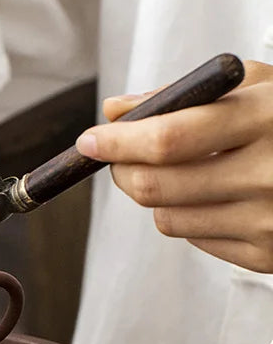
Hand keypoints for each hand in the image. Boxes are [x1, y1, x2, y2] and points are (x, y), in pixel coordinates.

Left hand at [75, 61, 272, 271]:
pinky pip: (192, 238)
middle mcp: (271, 173)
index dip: (118, 142)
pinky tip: (216, 194)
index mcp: (266, 119)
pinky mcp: (270, 255)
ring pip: (165, 217)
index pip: (168, 139)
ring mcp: (272, 221)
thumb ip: (179, 95)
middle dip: (121, 171)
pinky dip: (187, 215)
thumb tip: (114, 110)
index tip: (90, 140)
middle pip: (155, 186)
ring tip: (181, 171)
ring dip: (154, 194)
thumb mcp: (252, 87)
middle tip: (117, 157)